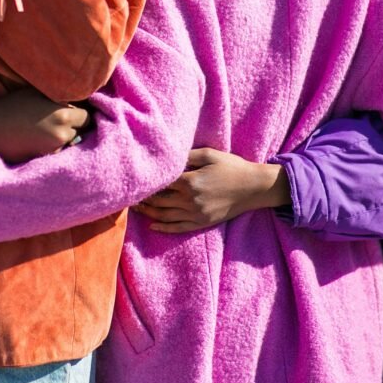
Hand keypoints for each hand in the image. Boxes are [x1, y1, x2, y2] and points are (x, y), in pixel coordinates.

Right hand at [0, 88, 90, 163]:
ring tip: (46, 130)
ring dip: (63, 137)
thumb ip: (60, 96)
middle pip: (80, 131)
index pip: (87, 117)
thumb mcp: (37, 92)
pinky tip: (39, 140)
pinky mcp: (44, 160)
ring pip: (69, 143)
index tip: (72, 111)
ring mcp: (54, 150)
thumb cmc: (11, 106)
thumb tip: (77, 97)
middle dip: (74, 126)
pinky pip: (57, 152)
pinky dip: (52, 147)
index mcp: (63, 115)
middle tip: (58, 120)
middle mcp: (62, 134)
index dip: (80, 113)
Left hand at [134, 148, 290, 233]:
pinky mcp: (202, 223)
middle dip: (143, 199)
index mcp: (190, 181)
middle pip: (159, 201)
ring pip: (165, 216)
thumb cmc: (232, 167)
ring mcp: (196, 214)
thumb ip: (187, 155)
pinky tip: (153, 225)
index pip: (160, 184)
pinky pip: (178, 228)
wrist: (253, 187)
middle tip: (128, 196)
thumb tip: (167, 158)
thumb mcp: (209, 154)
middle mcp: (190, 200)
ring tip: (135, 209)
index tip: (134, 181)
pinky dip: (164, 228)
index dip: (146, 183)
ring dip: (148, 213)